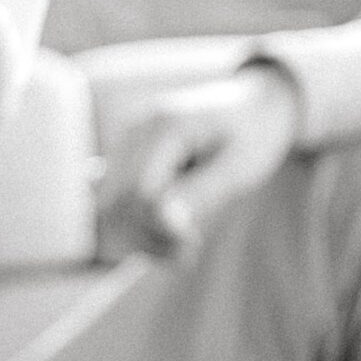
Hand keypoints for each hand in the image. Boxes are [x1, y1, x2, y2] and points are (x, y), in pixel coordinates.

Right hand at [98, 64, 299, 259]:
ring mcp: (125, 140)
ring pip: (107, 207)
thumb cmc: (253, 134)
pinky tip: (165, 232)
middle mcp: (135, 129)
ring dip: (139, 236)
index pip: (139, 194)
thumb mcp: (239, 168)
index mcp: (166, 126)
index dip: (160, 229)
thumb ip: (200, 194)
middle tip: (185, 254)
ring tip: (179, 248)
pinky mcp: (124, 155)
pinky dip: (135, 224)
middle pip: (114, 204)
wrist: (252, 106)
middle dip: (146, 237)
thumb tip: (165, 223)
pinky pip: (114, 200)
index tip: (193, 245)